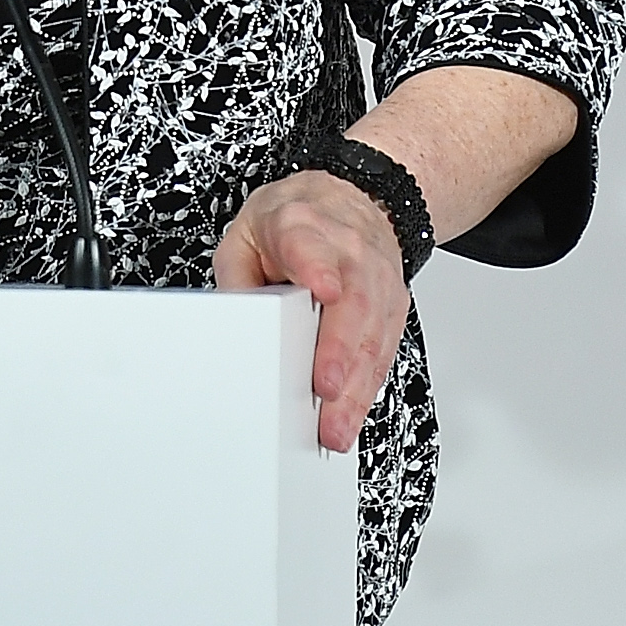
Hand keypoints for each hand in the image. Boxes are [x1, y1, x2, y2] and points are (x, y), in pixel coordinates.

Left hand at [212, 169, 412, 454]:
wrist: (354, 199)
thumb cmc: (296, 220)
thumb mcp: (247, 233)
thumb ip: (237, 279)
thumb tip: (232, 327)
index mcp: (302, 226)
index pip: (311, 245)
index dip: (318, 267)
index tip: (324, 290)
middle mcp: (347, 252)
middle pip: (351, 303)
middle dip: (340, 351)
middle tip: (326, 391)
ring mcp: (377, 280)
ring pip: (373, 335)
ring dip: (356, 387)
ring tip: (336, 426)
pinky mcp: (392, 306)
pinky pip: (384, 350)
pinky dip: (368, 387)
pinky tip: (351, 414)